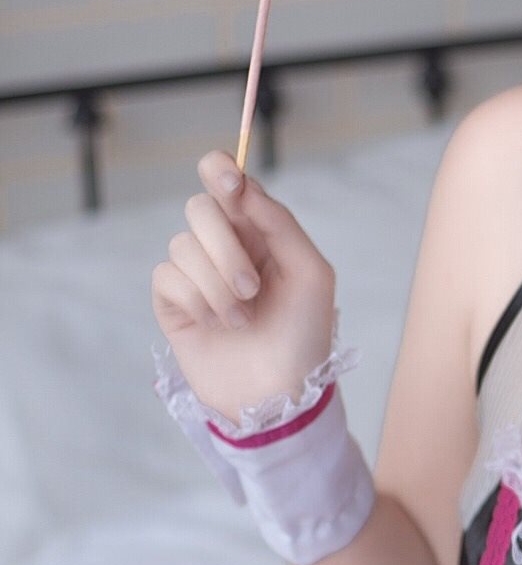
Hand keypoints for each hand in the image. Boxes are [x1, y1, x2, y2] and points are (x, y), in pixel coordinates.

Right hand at [150, 148, 337, 424]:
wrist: (279, 394)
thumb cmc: (304, 335)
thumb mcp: (311, 274)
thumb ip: (280, 223)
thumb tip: (242, 185)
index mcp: (260, 232)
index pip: (227, 181)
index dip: (219, 170)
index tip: (228, 181)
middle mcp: (224, 246)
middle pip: (199, 208)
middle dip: (225, 248)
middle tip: (252, 288)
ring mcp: (196, 273)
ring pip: (183, 245)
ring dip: (217, 286)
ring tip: (242, 319)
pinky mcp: (172, 301)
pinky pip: (167, 276)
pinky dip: (196, 301)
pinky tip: (217, 326)